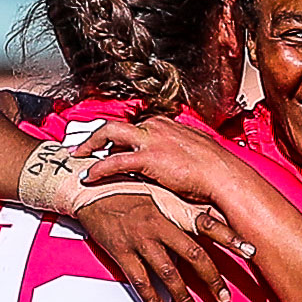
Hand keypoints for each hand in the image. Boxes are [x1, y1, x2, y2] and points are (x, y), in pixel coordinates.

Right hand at [75, 190, 247, 301]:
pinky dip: (152, 300)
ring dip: (184, 298)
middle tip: (225, 300)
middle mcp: (160, 224)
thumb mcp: (159, 191)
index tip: (251, 251)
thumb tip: (214, 218)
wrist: (88, 188)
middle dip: (212, 280)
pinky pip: (140, 282)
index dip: (231, 237)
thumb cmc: (127, 187)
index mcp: (172, 208)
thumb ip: (184, 207)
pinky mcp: (121, 252)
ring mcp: (140, 240)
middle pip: (194, 256)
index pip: (209, 223)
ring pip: (169, 274)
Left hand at [77, 116, 241, 202]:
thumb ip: (179, 152)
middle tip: (83, 146)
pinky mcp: (147, 157)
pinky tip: (89, 176)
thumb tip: (174, 162)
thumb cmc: (214, 171)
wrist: (223, 176)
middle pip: (118, 125)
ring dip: (91, 143)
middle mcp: (157, 126)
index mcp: (168, 125)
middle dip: (97, 135)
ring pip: (110, 132)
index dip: (119, 138)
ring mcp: (151, 140)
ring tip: (79, 156)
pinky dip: (98, 167)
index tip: (110, 146)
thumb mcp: (195, 153)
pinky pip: (114, 160)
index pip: (135, 126)